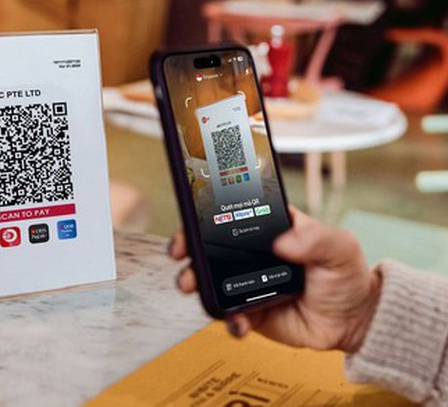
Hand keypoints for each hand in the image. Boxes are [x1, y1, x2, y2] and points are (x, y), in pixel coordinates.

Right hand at [168, 207, 380, 352]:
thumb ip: (316, 238)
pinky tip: (239, 321)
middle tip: (181, 252)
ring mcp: (246, 283)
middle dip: (188, 247)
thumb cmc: (345, 276)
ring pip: (210, 281)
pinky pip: (228, 316)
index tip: (192, 216)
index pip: (231, 214)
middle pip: (209, 246)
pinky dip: (228, 320)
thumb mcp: (339, 247)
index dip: (205, 212)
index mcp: (270, 228)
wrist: (353, 321)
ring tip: (194, 286)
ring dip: (196, 282)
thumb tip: (283, 242)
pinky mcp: (249, 312)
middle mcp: (252, 254)